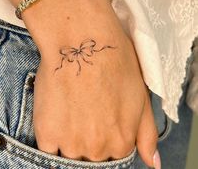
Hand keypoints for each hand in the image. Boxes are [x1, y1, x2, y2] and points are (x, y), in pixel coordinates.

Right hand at [22, 0, 157, 166]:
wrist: (82, 42)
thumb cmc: (114, 62)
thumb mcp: (141, 96)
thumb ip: (146, 134)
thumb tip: (152, 162)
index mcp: (122, 142)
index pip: (113, 152)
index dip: (105, 131)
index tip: (99, 113)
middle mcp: (98, 150)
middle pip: (91, 153)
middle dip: (89, 133)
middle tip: (84, 104)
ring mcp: (71, 144)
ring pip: (69, 151)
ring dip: (69, 133)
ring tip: (70, 103)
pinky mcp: (47, 134)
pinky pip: (49, 146)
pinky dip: (52, 131)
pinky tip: (56, 109)